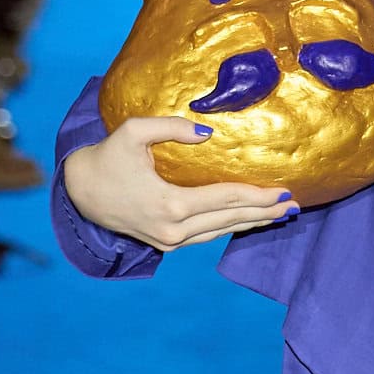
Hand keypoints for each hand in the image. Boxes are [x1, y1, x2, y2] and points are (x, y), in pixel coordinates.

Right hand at [62, 116, 297, 248]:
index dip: (258, 196)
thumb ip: (172, 128)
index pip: (226, 198)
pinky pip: (206, 235)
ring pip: (221, 231)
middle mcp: (174, 229)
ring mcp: (170, 241)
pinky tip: (247, 220)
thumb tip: (209, 134)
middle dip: (265, 213)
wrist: (80, 194)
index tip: (284, 191)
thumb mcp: (133, 133)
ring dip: (252, 222)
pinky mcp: (166, 245)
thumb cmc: (107, 158)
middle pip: (231, 218)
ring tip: (280, 215)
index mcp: (170, 204)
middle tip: (294, 205)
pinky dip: (230, 226)